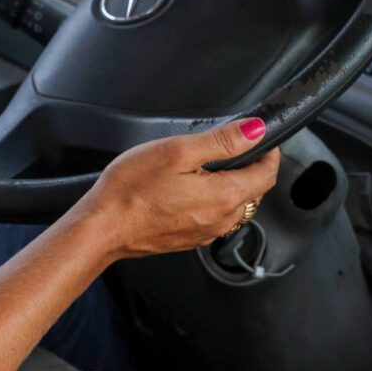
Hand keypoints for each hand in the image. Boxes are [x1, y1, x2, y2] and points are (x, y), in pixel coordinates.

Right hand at [75, 118, 282, 261]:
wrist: (102, 227)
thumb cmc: (131, 190)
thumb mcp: (177, 151)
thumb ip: (222, 141)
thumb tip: (255, 130)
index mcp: (223, 197)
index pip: (266, 175)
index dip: (269, 153)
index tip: (263, 139)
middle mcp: (220, 220)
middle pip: (254, 192)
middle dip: (252, 168)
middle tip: (237, 146)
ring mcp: (205, 233)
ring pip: (236, 206)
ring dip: (233, 185)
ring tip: (212, 165)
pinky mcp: (189, 239)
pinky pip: (215, 217)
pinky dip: (214, 200)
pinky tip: (191, 188)